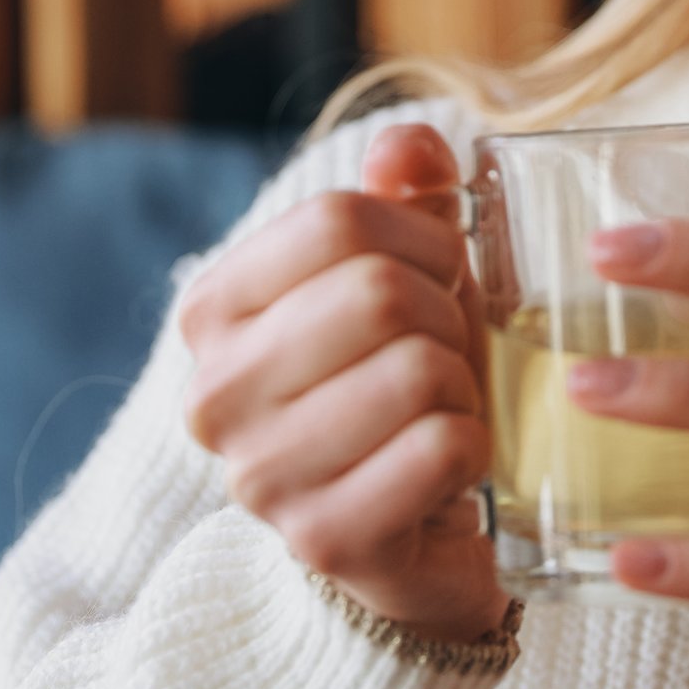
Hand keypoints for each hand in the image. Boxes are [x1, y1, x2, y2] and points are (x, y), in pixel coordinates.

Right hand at [175, 123, 511, 643]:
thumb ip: (404, 194)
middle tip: (446, 353)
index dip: (422, 236)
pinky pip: (443, 447)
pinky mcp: (324, 540)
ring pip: (417, 371)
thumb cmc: (400, 378)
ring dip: (461, 387)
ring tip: (441, 411)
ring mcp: (261, 475)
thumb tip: (410, 148)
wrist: (405, 531)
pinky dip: (474, 447)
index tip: (438, 274)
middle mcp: (214, 392)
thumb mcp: (403, 271)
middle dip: (448, 316)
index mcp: (213, 309)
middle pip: (377, 292)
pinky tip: (449, 469)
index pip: (335, 220)